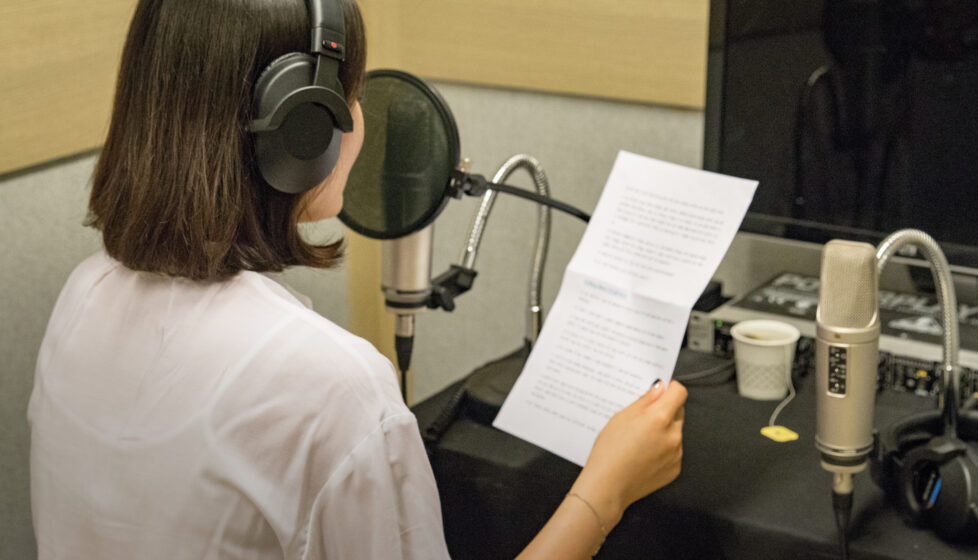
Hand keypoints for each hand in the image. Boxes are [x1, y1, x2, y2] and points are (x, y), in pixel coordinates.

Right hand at [571, 380, 686, 525]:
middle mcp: (673, 435)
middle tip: (643, 418)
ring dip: (664, 430)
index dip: (670, 388)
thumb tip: (660, 388)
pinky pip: (674, 450)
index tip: (662, 391)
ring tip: (640, 441)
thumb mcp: (622, 417)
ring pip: (675, 432)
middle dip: (665, 410)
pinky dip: (663, 448)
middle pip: (678, 412)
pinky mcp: (675, 468)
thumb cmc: (609, 452)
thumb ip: (645, 400)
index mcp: (659, 418)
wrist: (608, 486)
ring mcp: (676, 454)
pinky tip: (644, 454)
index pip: (679, 393)